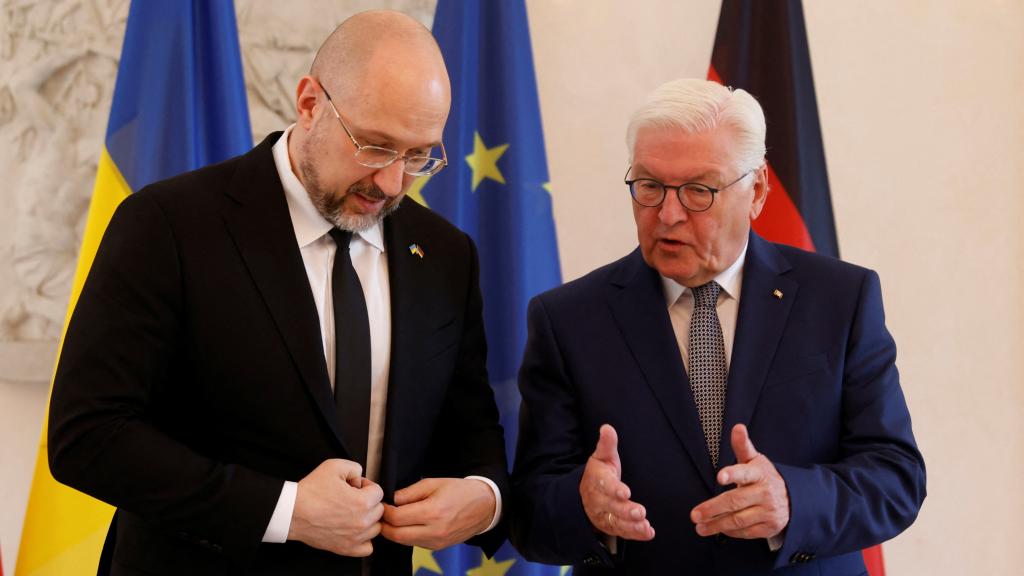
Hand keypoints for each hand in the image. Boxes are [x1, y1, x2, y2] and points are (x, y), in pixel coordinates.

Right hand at [288, 459, 383, 556]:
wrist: (292, 512)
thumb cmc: (310, 492)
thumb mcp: (334, 466)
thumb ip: (355, 468)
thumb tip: (360, 477)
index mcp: (362, 502)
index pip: (378, 492)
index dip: (366, 486)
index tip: (356, 487)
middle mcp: (362, 522)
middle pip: (379, 510)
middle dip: (368, 501)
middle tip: (351, 498)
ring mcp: (355, 537)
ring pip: (375, 528)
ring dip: (367, 520)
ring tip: (352, 513)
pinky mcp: (346, 548)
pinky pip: (368, 548)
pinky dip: (364, 540)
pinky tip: (354, 530)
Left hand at [380, 477, 495, 549]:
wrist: (484, 506)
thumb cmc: (459, 491)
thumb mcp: (433, 483)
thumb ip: (409, 492)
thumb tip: (391, 500)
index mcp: (433, 512)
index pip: (397, 518)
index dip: (385, 511)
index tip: (382, 504)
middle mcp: (434, 531)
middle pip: (396, 535)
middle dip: (384, 525)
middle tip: (381, 515)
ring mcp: (436, 542)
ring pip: (404, 542)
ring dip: (394, 532)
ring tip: (392, 519)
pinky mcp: (438, 547)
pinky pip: (415, 543)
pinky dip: (406, 535)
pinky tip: (407, 524)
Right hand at [579, 424, 653, 540]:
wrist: (585, 495)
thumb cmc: (599, 473)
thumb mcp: (601, 457)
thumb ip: (606, 444)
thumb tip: (607, 427)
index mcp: (597, 481)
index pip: (605, 485)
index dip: (615, 489)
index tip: (625, 492)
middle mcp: (599, 500)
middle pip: (612, 507)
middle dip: (626, 510)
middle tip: (640, 512)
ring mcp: (605, 514)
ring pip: (617, 522)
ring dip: (631, 525)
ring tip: (645, 525)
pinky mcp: (612, 525)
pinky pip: (623, 532)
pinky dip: (635, 534)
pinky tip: (648, 533)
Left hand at [690, 424, 788, 538]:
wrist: (793, 498)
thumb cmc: (764, 476)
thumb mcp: (754, 460)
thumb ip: (742, 446)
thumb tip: (737, 427)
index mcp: (759, 473)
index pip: (745, 472)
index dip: (732, 474)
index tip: (720, 476)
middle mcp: (765, 492)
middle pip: (735, 501)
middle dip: (712, 508)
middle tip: (695, 515)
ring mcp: (768, 511)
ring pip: (738, 520)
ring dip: (716, 525)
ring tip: (700, 527)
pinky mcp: (769, 527)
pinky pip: (746, 533)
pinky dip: (730, 532)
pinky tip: (718, 529)